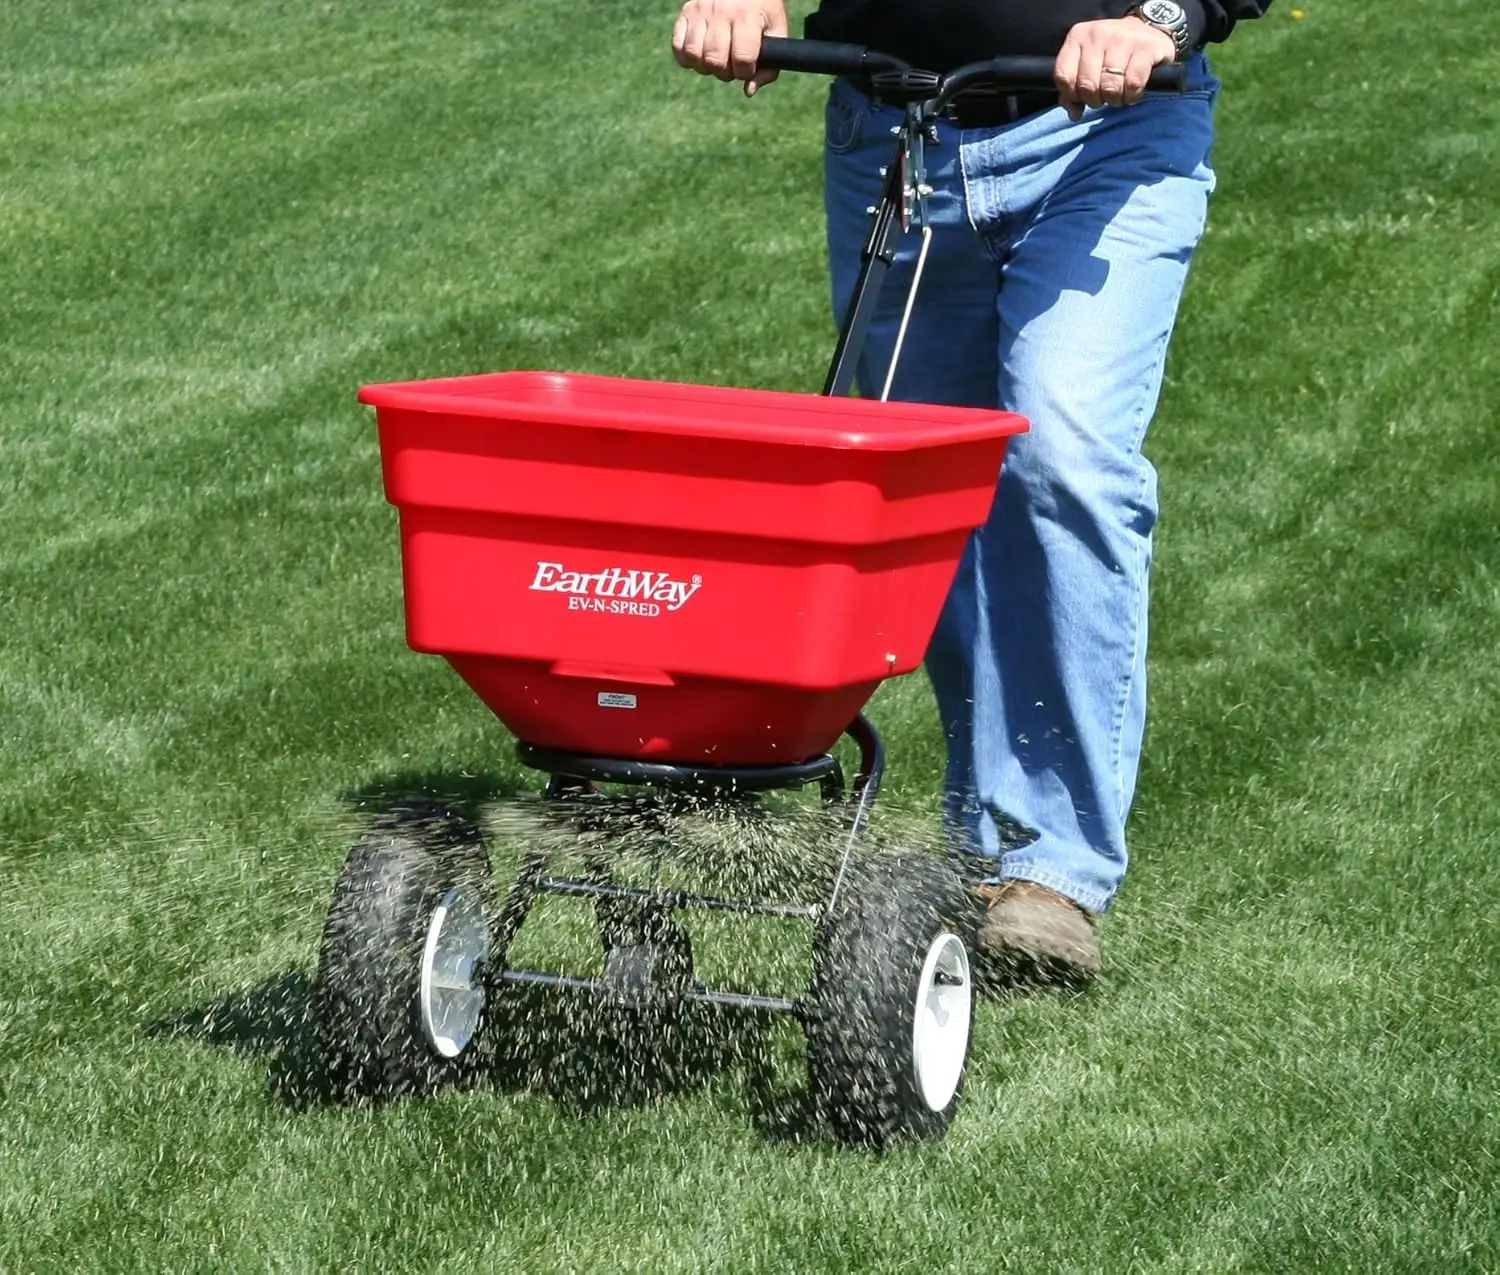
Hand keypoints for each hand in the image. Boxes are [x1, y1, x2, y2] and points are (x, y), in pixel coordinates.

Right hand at [672, 0, 788, 96]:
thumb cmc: (761, 8)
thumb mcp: (776, 29)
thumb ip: (769, 65)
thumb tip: (748, 91)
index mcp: (747, 17)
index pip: (741, 59)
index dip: (745, 72)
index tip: (748, 67)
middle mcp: (722, 12)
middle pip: (715, 61)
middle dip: (725, 73)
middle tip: (732, 64)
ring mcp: (701, 11)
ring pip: (694, 55)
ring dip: (705, 67)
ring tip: (716, 60)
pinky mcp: (687, 11)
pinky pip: (678, 46)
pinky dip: (687, 58)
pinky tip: (700, 55)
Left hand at [1053, 17, 1177, 120]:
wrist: (1149, 31)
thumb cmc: (1112, 53)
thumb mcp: (1087, 63)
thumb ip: (1074, 86)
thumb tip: (1074, 113)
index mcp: (1078, 36)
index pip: (1064, 77)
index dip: (1072, 96)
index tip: (1082, 99)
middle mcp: (1098, 34)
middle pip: (1087, 85)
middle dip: (1095, 100)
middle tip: (1104, 98)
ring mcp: (1123, 39)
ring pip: (1110, 87)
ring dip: (1115, 99)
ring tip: (1119, 95)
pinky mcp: (1146, 47)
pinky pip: (1133, 83)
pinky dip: (1132, 95)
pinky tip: (1133, 93)